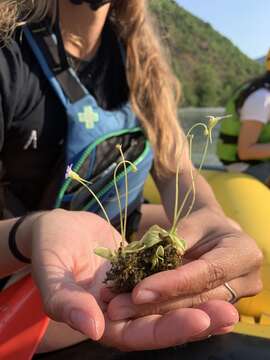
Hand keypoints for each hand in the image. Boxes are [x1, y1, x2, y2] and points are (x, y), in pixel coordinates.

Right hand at [29, 209, 238, 350]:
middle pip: (160, 323)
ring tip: (231, 301)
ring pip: (168, 304)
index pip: (136, 334)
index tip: (198, 319)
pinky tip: (212, 277)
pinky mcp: (141, 272)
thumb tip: (92, 328)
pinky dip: (187, 281)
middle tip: (229, 314)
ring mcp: (133, 291)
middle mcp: (120, 312)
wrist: (58, 226)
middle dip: (195, 320)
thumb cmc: (49, 247)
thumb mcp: (51, 271)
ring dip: (198, 302)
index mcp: (98, 320)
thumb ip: (65, 301)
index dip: (166, 329)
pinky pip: (167, 281)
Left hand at [105, 209, 261, 326]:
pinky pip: (189, 312)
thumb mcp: (192, 222)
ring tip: (121, 310)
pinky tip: (133, 311)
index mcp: (243, 253)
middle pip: (198, 298)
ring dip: (154, 311)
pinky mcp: (219, 307)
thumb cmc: (204, 224)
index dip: (172, 284)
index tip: (139, 291)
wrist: (216, 235)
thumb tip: (150, 256)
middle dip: (157, 304)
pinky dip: (161, 311)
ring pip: (190, 310)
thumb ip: (177, 239)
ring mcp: (235, 298)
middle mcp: (246, 281)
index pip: (206, 273)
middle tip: (120, 306)